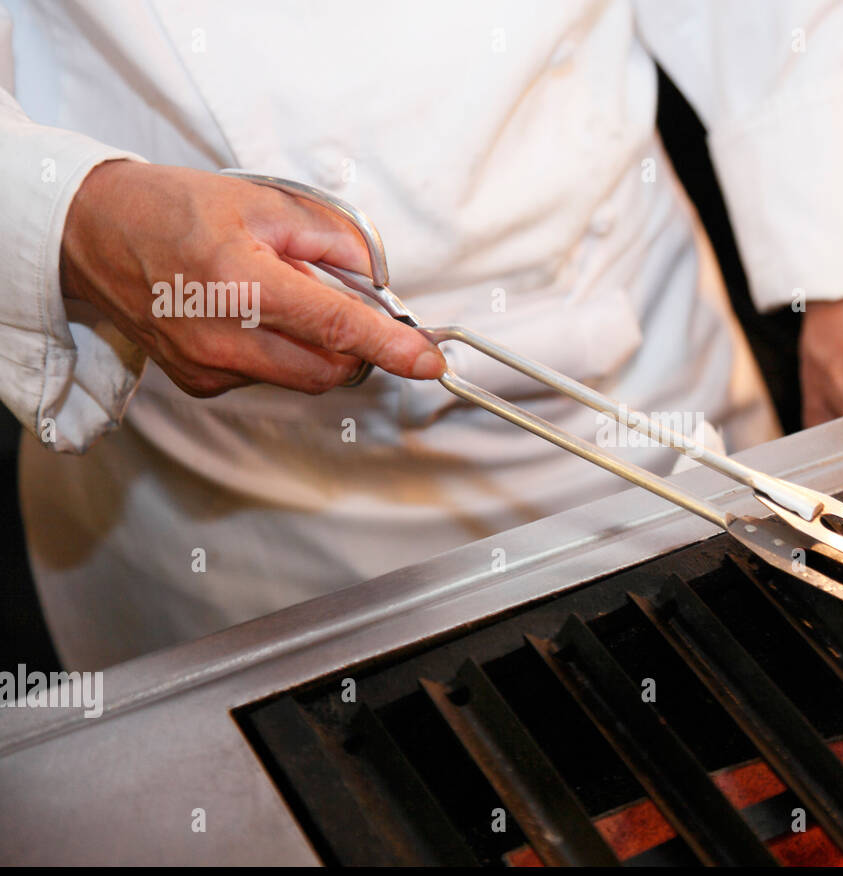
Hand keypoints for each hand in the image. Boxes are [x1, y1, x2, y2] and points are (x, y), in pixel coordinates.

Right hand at [60, 160, 444, 397]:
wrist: (92, 232)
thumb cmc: (172, 209)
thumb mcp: (263, 202)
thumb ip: (332, 239)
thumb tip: (375, 279)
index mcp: (241, 282)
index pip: (337, 326)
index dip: (392, 346)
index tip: (428, 361)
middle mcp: (221, 336)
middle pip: (329, 368)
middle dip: (352, 343)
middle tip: (333, 298)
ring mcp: (208, 367)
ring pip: (301, 377)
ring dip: (313, 346)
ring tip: (277, 297)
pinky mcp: (198, 383)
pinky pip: (267, 378)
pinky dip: (278, 352)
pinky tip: (246, 316)